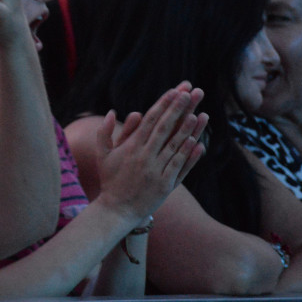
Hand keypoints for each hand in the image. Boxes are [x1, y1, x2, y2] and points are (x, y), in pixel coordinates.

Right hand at [95, 83, 208, 223]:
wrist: (117, 210)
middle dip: (177, 109)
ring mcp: (157, 171)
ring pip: (174, 146)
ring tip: (198, 113)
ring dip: (187, 129)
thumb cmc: (110, 180)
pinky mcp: (166, 185)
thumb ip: (105, 132)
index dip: (163, 105)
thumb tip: (112, 112)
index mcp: (131, 147)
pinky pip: (180, 166)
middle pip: (164, 128)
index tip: (174, 91)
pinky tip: (198, 143)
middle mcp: (145, 156)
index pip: (150, 120)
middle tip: (189, 93)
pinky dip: (189, 155)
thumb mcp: (102, 155)